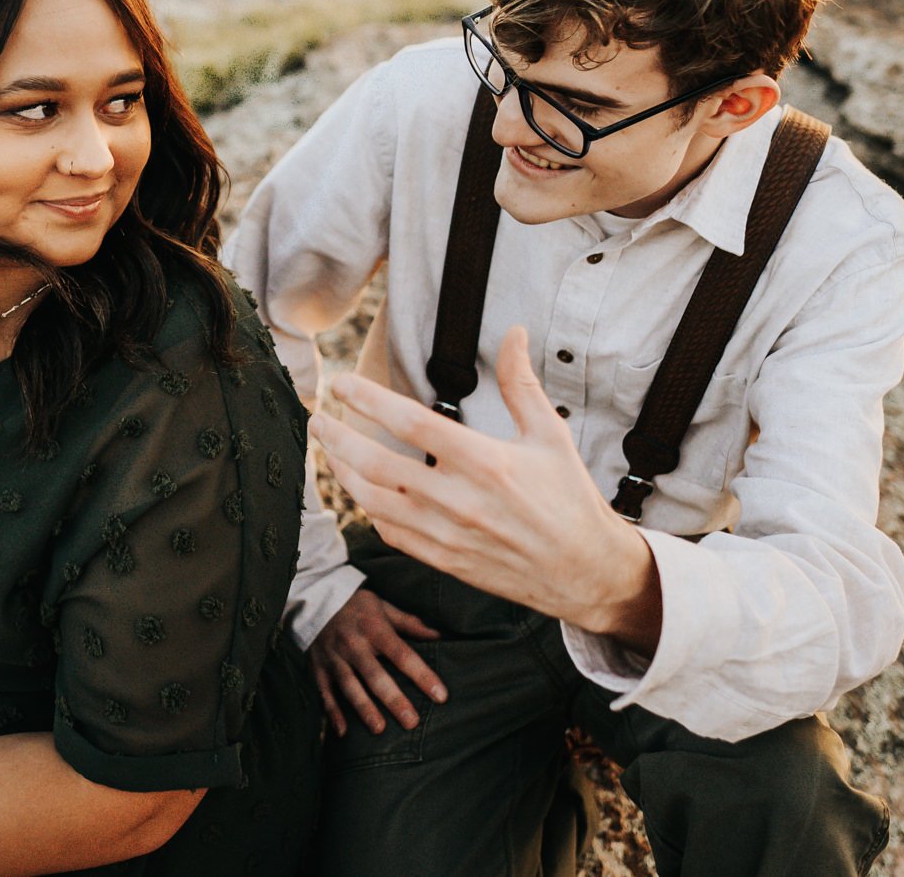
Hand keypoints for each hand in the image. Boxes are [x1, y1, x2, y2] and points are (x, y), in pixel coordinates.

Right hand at [308, 587, 445, 735]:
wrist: (314, 597)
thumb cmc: (356, 605)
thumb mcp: (383, 607)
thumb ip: (410, 624)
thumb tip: (439, 636)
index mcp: (374, 629)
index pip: (402, 654)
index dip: (421, 675)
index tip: (440, 695)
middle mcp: (353, 644)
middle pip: (375, 675)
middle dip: (393, 699)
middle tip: (411, 722)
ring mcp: (334, 657)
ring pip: (350, 686)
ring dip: (364, 708)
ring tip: (379, 729)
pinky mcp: (318, 667)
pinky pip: (324, 692)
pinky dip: (332, 712)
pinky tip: (342, 732)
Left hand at [312, 327, 661, 650]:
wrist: (587, 573)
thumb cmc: (570, 499)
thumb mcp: (550, 435)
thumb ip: (521, 383)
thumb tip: (512, 332)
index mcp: (485, 462)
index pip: (410, 422)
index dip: (367, 399)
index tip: (341, 383)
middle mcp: (459, 499)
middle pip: (376, 463)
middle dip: (337, 437)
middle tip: (317, 416)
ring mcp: (447, 534)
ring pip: (373, 501)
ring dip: (341, 472)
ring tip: (328, 450)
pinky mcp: (444, 560)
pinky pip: (390, 532)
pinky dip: (367, 508)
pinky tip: (359, 490)